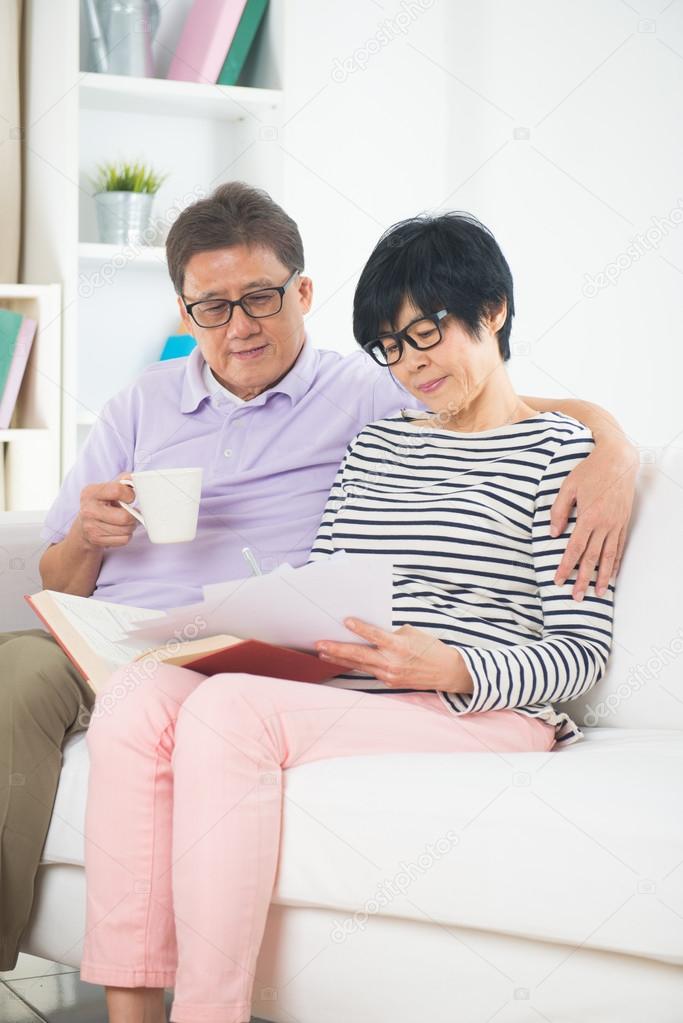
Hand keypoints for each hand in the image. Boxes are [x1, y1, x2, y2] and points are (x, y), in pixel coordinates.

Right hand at [76, 473, 139, 549]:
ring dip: (131, 526)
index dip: (129, 494)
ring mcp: (91, 527)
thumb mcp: (107, 489)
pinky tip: (119, 530)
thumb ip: (122, 482)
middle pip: (125, 517)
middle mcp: (88, 510)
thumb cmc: (100, 505)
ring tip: (125, 521)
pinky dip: (126, 536)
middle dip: (133, 516)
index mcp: (90, 492)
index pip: (117, 490)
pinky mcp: (96, 540)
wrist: (84, 527)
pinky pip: (124, 539)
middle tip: (131, 513)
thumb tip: (133, 477)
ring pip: (126, 530)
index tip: (129, 497)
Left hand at [316, 619, 473, 693]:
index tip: (345, 620)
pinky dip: (356, 664)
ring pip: (359, 665)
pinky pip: (369, 670)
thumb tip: (372, 633)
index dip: (359, 628)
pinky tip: (342, 660)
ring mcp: (389, 674)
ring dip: (340, 658)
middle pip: (359, 655)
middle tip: (319, 644)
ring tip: (323, 652)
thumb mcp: (413, 633)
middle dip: (337, 649)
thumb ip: (391, 633)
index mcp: (399, 646)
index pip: (375, 635)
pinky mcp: (389, 681)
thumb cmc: (431, 647)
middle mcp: (392, 662)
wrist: (446, 672)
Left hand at [550, 437, 637, 598]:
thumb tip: (553, 533)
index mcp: (588, 517)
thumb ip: (559, 511)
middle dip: (583, 579)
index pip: (574, 549)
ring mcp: (616, 524)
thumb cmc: (590, 471)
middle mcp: (604, 524)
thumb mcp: (568, 487)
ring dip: (603, 577)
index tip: (559, 581)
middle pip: (592, 558)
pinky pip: (619, 547)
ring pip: (609, 556)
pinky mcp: (623, 522)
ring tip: (599, 594)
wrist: (618, 460)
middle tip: (576, 597)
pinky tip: (612, 574)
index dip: (566, 567)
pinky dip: (615, 562)